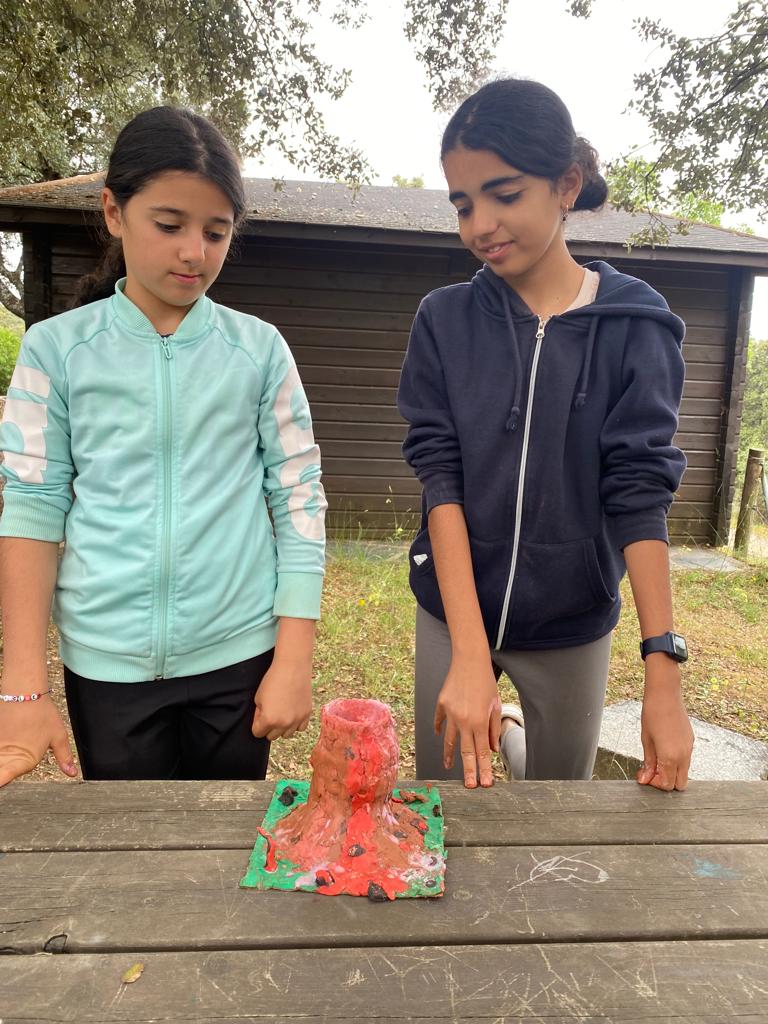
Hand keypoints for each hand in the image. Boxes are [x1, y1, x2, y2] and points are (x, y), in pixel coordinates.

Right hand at [0, 695, 76, 786]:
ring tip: (6, 758)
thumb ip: (64, 757)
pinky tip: (4, 747)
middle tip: (8, 771)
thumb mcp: (59, 736)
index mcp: (26, 761)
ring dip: (2, 761)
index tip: (2, 781)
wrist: (24, 692)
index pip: (7, 779)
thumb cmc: (43, 714)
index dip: (2, 781)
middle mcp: (7, 756)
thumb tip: (72, 773)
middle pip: (1, 772)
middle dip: (2, 773)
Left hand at [252, 658, 312, 741]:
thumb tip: (262, 723)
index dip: (257, 723)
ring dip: (282, 726)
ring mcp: (297, 720)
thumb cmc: (272, 680)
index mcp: (269, 720)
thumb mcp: (258, 697)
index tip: (260, 712)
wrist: (292, 667)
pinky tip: (292, 712)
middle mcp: (284, 724)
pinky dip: (295, 723)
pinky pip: (300, 728)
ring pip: (286, 734)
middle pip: (272, 736)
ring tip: (282, 712)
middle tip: (271, 710)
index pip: (257, 733)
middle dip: (269, 726)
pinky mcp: (307, 714)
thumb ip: (259, 714)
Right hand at [434, 652, 500, 788]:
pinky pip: (440, 722)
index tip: (485, 783)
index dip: (484, 769)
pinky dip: (441, 730)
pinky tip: (441, 737)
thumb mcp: (495, 705)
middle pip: (466, 751)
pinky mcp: (441, 705)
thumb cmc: (485, 681)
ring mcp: (450, 713)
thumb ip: (494, 728)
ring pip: (449, 740)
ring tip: (449, 766)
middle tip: (470, 786)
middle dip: (469, 770)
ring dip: (450, 755)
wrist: (469, 660)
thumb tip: (492, 748)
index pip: (483, 752)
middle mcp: (463, 721)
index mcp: (479, 722)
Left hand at [636, 655, 693, 790]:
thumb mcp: (646, 740)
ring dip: (671, 772)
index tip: (645, 776)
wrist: (665, 694)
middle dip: (666, 782)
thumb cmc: (653, 713)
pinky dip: (676, 762)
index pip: (668, 785)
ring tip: (656, 759)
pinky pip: (686, 759)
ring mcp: (690, 748)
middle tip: (652, 771)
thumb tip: (645, 779)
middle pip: (680, 784)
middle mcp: (684, 755)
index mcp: (671, 757)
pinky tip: (664, 750)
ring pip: (684, 772)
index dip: (655, 784)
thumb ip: (648, 762)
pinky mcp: (691, 741)